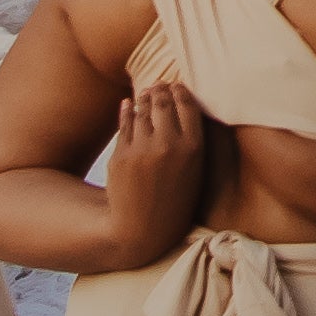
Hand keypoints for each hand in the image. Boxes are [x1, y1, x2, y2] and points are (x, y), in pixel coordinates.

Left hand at [106, 80, 211, 242]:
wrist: (142, 230)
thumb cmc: (174, 201)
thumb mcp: (194, 172)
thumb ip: (190, 140)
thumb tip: (178, 104)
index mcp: (193, 148)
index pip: (188, 105)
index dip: (181, 91)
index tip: (177, 86)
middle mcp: (169, 144)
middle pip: (164, 102)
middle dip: (161, 90)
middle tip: (159, 85)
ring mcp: (143, 149)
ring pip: (143, 109)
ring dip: (144, 98)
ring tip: (145, 93)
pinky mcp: (121, 155)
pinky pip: (125, 123)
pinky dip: (127, 111)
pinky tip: (128, 105)